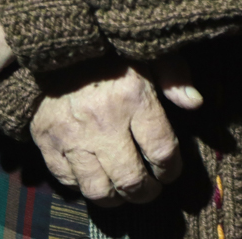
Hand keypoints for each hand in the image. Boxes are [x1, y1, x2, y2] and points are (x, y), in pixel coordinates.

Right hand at [31, 58, 202, 206]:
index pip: (162, 151)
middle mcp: (103, 121)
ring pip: (99, 189)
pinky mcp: (46, 141)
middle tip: (150, 188)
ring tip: (123, 189)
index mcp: (132, 96)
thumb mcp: (147, 52)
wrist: (53, 44)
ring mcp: (71, 135)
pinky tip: (94, 175)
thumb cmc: (107, 52)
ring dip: (116, 197)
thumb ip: (174, 75)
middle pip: (132, 179)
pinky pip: (68, 181)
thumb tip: (195, 103)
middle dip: (147, 192)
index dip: (171, 169)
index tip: (169, 171)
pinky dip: (83, 186)